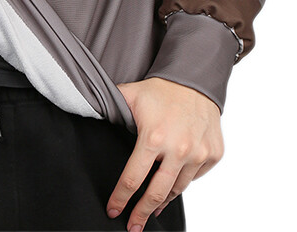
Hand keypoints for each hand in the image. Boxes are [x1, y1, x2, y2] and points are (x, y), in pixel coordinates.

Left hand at [107, 77, 222, 229]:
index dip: (120, 199)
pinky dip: (184, 181)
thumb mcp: (130, 94)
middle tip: (132, 227)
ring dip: (163, 201)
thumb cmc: (160, 89)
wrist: (195, 79)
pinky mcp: (213, 155)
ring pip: (178, 189)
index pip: (132, 179)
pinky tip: (173, 182)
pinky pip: (195, 177)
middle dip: (141, 214)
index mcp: (153, 137)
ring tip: (153, 210)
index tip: (113, 210)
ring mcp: (198, 154)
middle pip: (156, 194)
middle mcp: (178, 149)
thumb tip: (83, 108)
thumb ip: (109, 106)